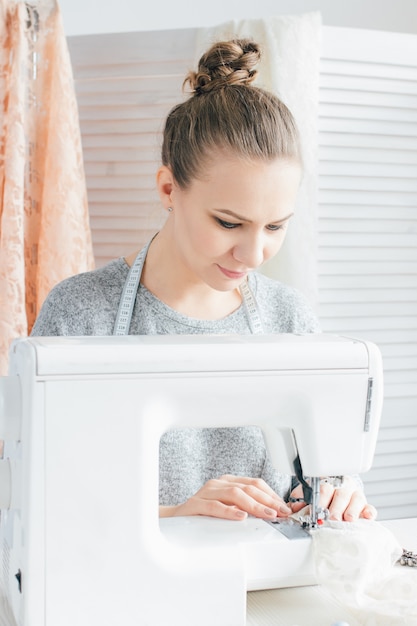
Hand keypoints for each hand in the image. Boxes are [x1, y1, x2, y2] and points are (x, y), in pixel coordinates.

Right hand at [159, 474, 291, 520]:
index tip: (286, 508)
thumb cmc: (204, 516)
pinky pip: (214, 506)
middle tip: (281, 512)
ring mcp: (206, 492)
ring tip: (268, 515)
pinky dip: (229, 511)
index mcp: (228, 482)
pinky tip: (240, 517)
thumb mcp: (229, 508)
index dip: (272, 495)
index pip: (255, 483)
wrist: (174, 521)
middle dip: (268, 500)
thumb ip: (247, 508)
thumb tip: (274, 513)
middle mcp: (218, 483)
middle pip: (248, 487)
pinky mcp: (196, 504)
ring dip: (255, 505)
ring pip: (235, 494)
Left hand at [289, 476, 376, 521]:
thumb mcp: (309, 491)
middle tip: (332, 518)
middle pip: (340, 495)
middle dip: (336, 508)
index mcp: (328, 481)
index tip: (316, 511)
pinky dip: (369, 512)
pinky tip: (367, 516)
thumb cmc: (323, 493)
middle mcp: (343, 486)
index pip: (324, 489)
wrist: (338, 487)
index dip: (320, 501)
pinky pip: (369, 507)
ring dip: (351, 510)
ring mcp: (355, 494)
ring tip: (347, 519)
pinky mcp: (365, 504)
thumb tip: (292, 508)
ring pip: (356, 500)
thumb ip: (300, 498)